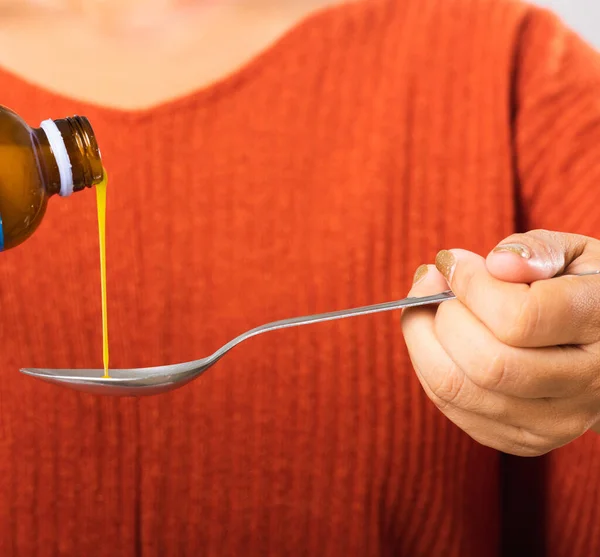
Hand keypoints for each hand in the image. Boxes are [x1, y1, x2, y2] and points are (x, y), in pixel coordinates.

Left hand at [401, 230, 599, 455]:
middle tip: (433, 282)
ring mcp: (555, 421)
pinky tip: (436, 336)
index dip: (470, 286)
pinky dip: (428, 365)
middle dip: (441, 315)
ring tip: (426, 305)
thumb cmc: (580, 290)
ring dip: (423, 339)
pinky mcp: (525, 439)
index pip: (520, 318)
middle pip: (487, 363)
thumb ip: (538, 251)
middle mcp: (586, 383)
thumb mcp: (575, 254)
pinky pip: (451, 406)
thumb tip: (496, 264)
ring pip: (458, 389)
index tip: (452, 261)